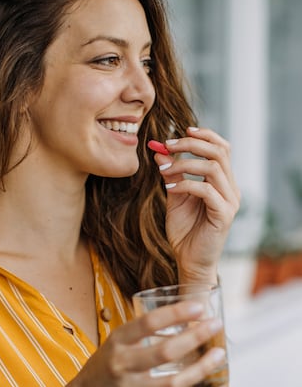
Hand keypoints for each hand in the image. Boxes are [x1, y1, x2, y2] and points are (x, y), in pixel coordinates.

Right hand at [68, 302, 225, 386]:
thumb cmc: (108, 361)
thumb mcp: (118, 340)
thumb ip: (141, 332)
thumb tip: (179, 317)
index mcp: (118, 339)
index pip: (148, 322)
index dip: (175, 313)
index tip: (198, 306)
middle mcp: (124, 362)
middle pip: (165, 351)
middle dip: (194, 336)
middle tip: (215, 323)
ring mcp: (132, 386)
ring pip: (173, 380)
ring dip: (201, 366)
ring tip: (219, 352)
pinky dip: (191, 382)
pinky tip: (204, 372)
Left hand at [153, 127, 239, 282]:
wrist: (188, 259)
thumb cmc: (184, 229)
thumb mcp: (174, 195)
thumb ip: (171, 174)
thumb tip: (159, 151)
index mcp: (222, 181)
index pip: (222, 148)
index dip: (205, 135)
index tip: (182, 130)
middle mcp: (230, 189)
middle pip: (219, 152)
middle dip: (192, 143)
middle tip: (168, 144)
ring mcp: (230, 202)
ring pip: (213, 168)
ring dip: (185, 164)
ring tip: (164, 170)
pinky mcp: (224, 215)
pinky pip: (206, 191)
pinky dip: (185, 186)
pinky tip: (168, 191)